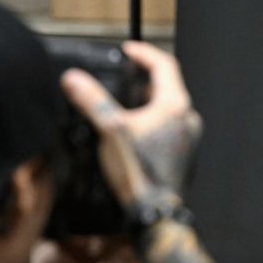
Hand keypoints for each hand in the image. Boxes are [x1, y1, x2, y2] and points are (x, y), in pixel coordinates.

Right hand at [60, 41, 201, 207]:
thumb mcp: (110, 131)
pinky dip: (152, 119)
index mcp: (176, 106)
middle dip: (144, 77)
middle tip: (122, 74)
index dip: (144, 53)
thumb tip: (73, 78)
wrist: (156, 212)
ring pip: (168, 107)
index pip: (165, 65)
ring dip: (147, 99)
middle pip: (167, 85)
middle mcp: (187, 118)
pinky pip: (169, 126)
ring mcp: (188, 137)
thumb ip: (92, 102)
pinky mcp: (183, 153)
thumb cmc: (139, 172)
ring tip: (123, 101)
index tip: (128, 50)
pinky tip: (132, 130)